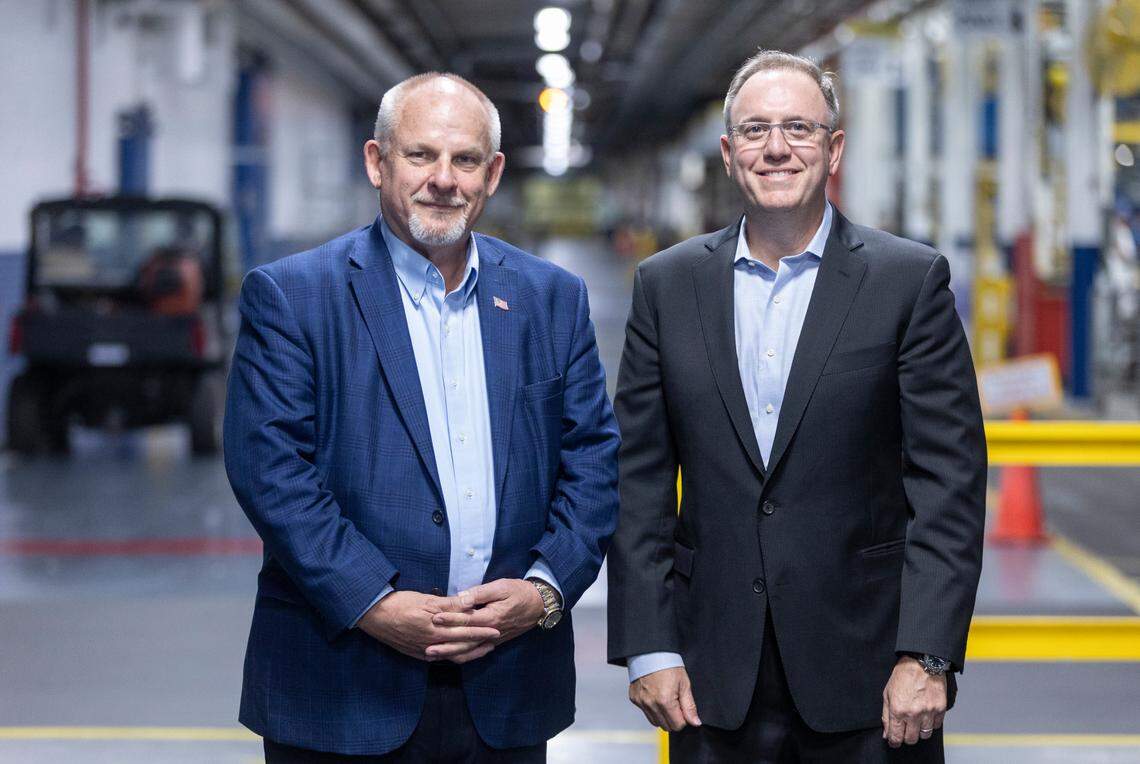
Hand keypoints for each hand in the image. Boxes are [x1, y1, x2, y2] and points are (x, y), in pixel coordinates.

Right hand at [357, 590, 500, 663]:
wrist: (376, 616)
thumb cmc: (402, 604)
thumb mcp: (427, 600)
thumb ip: (450, 604)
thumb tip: (470, 603)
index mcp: (436, 629)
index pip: (465, 631)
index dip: (482, 630)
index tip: (496, 629)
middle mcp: (433, 643)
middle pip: (462, 646)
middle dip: (480, 643)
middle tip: (496, 640)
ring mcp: (426, 652)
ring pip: (453, 655)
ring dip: (470, 652)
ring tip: (484, 649)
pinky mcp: (419, 654)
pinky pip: (442, 659)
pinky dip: (455, 656)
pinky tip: (462, 653)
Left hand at [429, 578, 543, 650]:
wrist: (538, 604)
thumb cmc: (519, 591)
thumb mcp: (501, 586)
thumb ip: (481, 593)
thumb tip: (462, 597)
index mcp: (491, 617)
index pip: (466, 620)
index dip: (449, 619)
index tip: (434, 618)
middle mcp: (491, 632)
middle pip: (465, 642)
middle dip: (445, 646)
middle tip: (426, 649)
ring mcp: (493, 639)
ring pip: (470, 651)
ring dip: (452, 654)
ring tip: (434, 656)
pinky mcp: (495, 641)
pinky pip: (478, 652)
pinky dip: (465, 657)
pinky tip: (453, 658)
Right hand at [629, 666, 700, 731]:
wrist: (650, 652)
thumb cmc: (669, 665)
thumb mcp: (684, 684)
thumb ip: (689, 706)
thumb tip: (695, 723)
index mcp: (665, 701)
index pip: (677, 725)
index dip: (683, 718)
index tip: (683, 707)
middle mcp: (651, 704)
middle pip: (666, 726)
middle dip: (673, 718)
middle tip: (675, 702)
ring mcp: (641, 702)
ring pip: (655, 722)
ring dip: (662, 715)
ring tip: (665, 698)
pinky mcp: (634, 699)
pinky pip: (645, 712)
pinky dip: (652, 708)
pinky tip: (655, 694)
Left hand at [881, 656, 946, 746]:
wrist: (922, 662)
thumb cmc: (903, 676)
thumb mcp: (887, 693)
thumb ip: (886, 715)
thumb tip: (887, 734)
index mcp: (898, 710)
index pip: (896, 736)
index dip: (894, 742)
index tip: (894, 741)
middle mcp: (913, 714)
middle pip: (911, 739)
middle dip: (906, 737)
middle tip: (905, 730)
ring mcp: (928, 712)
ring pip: (925, 735)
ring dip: (920, 731)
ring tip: (916, 721)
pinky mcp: (940, 709)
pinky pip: (936, 726)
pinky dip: (931, 724)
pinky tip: (926, 715)